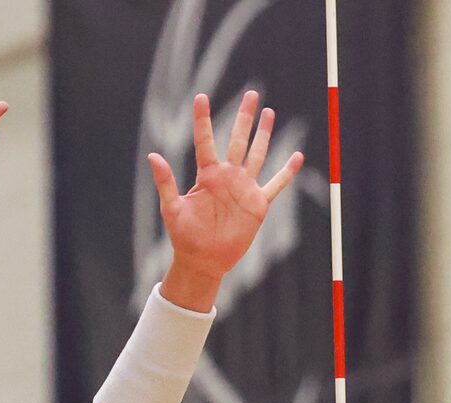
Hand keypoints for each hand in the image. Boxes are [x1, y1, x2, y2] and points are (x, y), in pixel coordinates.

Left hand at [149, 92, 303, 310]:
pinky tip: (297, 157)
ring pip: (257, 154)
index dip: (203, 119)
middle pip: (238, 139)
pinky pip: (276, 184)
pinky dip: (287, 172)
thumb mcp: (172, 209)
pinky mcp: (258, 204)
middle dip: (245, 117)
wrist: (203, 261)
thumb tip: (153, 155)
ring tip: (269, 112)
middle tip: (251, 93)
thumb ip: (166, 182)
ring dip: (264, 134)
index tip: (201, 97)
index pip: (205, 140)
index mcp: (207, 175)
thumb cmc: (184, 237)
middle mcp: (227, 176)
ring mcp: (244, 188)